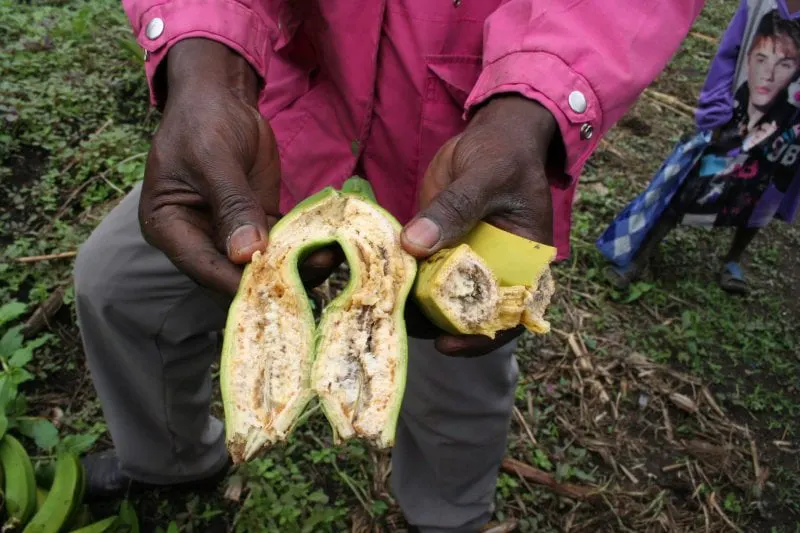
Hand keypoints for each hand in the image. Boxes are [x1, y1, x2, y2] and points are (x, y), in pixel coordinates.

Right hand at [139, 39, 340, 295]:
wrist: (221, 99)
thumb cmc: (203, 122)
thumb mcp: (214, 159)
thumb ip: (231, 205)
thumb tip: (245, 253)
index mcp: (169, 228)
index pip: (203, 267)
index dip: (236, 282)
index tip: (272, 289)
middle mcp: (197, 240)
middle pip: (234, 273)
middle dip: (273, 278)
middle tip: (313, 273)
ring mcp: (228, 234)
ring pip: (261, 262)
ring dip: (295, 265)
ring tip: (330, 260)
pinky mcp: (256, 223)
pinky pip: (278, 243)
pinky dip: (301, 247)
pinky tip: (330, 247)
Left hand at [401, 94, 556, 356]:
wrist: (491, 134)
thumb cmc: (503, 153)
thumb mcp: (485, 176)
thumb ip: (456, 208)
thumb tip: (414, 243)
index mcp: (522, 265)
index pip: (507, 316)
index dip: (480, 339)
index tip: (447, 345)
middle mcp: (493, 270)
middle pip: (467, 315)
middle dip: (434, 327)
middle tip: (400, 327)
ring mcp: (463, 260)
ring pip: (438, 297)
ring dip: (413, 306)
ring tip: (382, 308)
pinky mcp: (437, 245)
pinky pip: (419, 270)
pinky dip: (401, 278)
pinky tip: (376, 281)